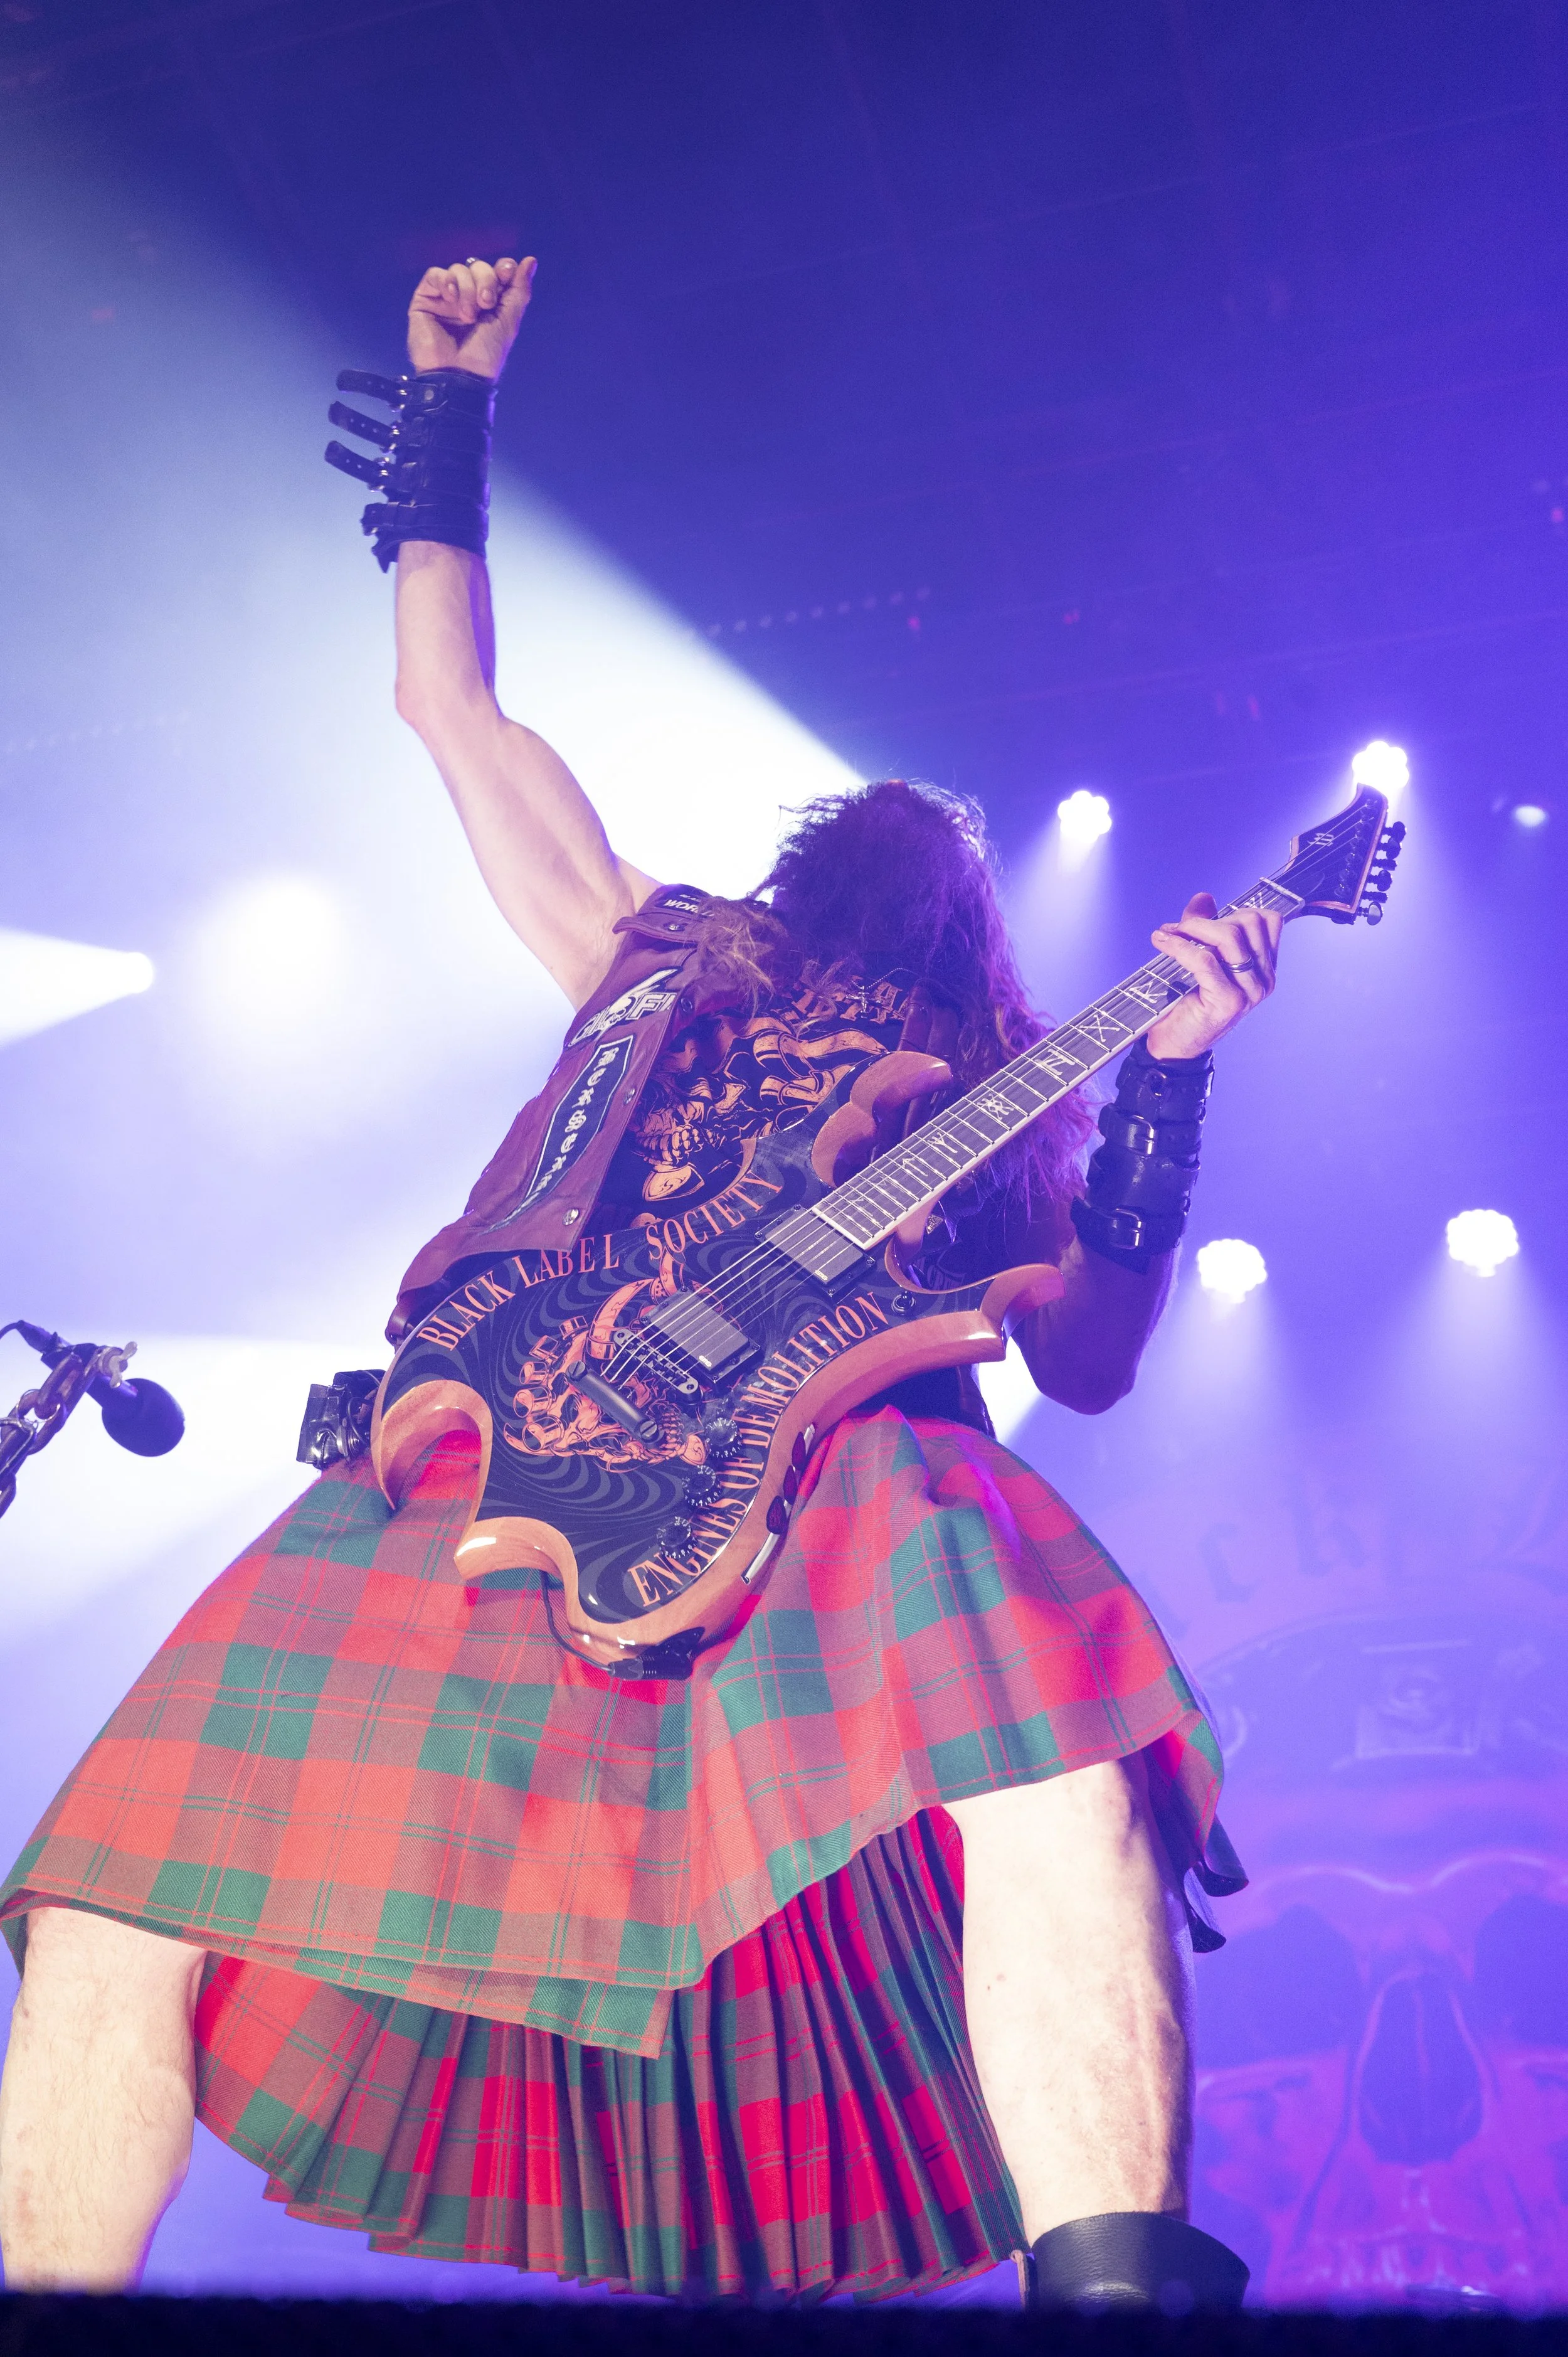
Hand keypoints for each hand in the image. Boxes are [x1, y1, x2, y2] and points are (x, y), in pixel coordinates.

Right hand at [407, 253, 535, 378]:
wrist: (459, 375)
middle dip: (486, 280)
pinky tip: (451, 298)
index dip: (503, 267)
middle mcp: (468, 296)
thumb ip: (519, 290)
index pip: (497, 270)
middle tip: (486, 304)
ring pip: (459, 269)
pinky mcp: (425, 299)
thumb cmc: (484, 355)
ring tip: (468, 316)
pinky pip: (435, 274)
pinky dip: (446, 281)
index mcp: (489, 300)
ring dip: (467, 290)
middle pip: (479, 266)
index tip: (506, 274)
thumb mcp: (508, 321)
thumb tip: (531, 261)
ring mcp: (446, 297)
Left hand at [1143, 893, 1281, 1058]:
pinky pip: (1205, 960)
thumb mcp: (1201, 959)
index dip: (1234, 911)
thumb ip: (1206, 928)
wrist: (1175, 1047)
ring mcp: (1250, 992)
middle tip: (1178, 928)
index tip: (1202, 921)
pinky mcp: (1228, 1001)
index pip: (1267, 921)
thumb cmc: (1187, 1004)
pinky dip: (1180, 946)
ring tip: (1168, 934)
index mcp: (1265, 968)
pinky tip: (1163, 943)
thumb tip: (1204, 897)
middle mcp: (1265, 980)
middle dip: (1209, 920)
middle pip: (1248, 923)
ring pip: (1229, 938)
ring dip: (1192, 930)